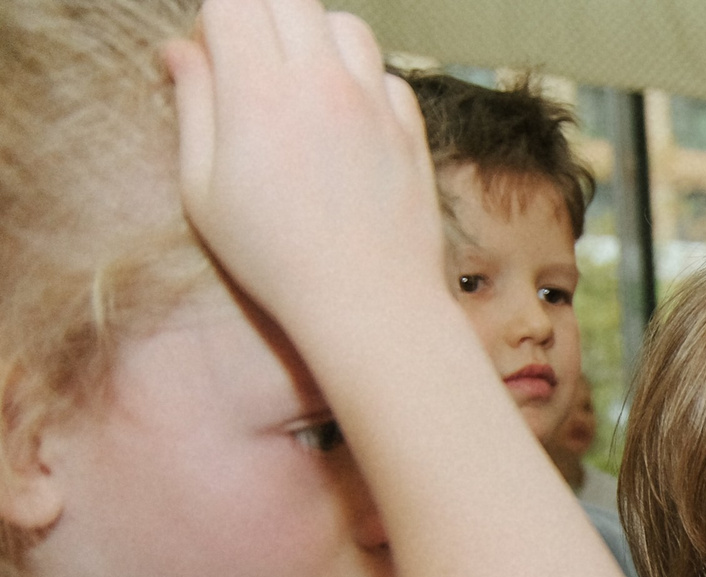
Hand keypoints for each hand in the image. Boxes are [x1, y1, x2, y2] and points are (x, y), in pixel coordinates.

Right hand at [163, 0, 446, 343]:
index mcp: (260, 95)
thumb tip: (180, 50)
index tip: (211, 58)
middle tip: (250, 63)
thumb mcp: (205, 190)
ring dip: (314, 36)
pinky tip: (342, 116)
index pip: (232, 2)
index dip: (213, 19)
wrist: (369, 303)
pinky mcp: (410, 129)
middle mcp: (322, 85)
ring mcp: (373, 104)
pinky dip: (360, 77)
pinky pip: (385, 73)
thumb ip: (194, 107)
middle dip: (260, 16)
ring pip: (344, 24)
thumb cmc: (276, 259)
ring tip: (298, 83)